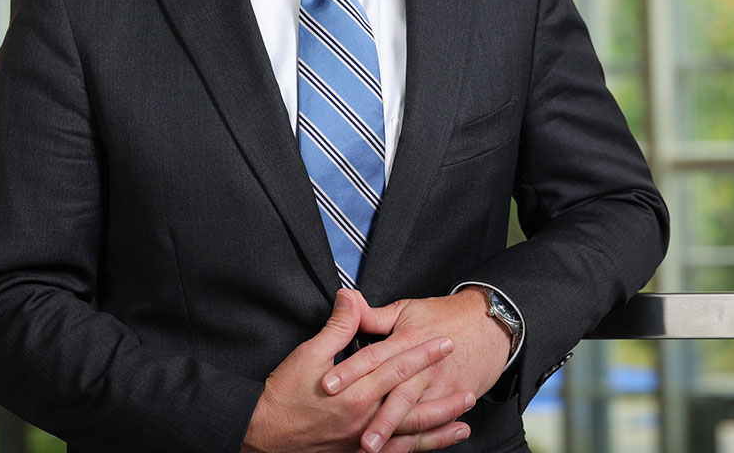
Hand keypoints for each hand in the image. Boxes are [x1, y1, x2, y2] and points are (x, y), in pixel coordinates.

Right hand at [242, 289, 474, 452]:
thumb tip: (350, 296)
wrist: (265, 434)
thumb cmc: (286, 393)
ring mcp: (363, 441)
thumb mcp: (309, 353)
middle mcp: (366, 418)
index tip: (445, 343)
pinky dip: (416, 451)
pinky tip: (431, 448)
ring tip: (463, 422)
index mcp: (356, 390)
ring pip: (410, 436)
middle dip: (442, 395)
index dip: (424, 354)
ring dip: (438, 429)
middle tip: (469, 387)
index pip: (398, 367)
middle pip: (412, 404)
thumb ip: (337, 327)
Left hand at [321, 289, 511, 452]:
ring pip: (414, 413)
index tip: (329, 384)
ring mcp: (439, 385)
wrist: (487, 323)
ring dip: (395, 431)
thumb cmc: (444, 315)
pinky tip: (402, 448)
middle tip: (355, 433)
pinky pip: (434, 422)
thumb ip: (375, 314)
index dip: (350, 370)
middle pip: (396, 393)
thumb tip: (347, 300)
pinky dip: (420, 437)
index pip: (374, 357)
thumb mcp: (407, 309)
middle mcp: (422, 367)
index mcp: (407, 340)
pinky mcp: (452, 397)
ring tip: (376, 448)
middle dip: (375, 416)